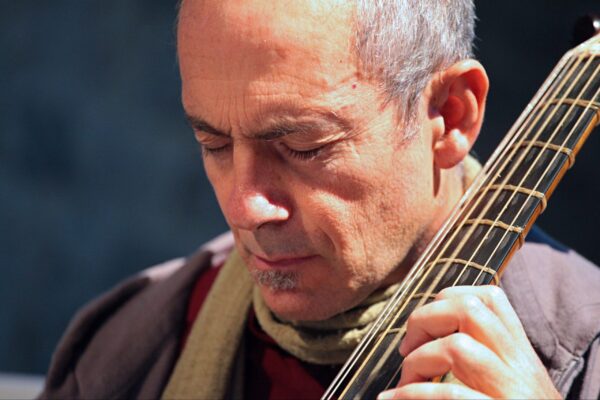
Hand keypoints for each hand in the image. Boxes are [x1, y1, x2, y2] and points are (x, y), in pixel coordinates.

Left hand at [377, 285, 561, 398]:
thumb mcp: (513, 386)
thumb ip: (485, 359)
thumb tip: (426, 341)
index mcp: (520, 356)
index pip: (490, 298)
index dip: (448, 299)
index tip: (426, 326)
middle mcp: (520, 368)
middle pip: (469, 309)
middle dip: (425, 320)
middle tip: (407, 349)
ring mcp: (512, 392)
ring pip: (458, 346)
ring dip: (418, 360)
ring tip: (407, 382)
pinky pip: (451, 395)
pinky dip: (414, 394)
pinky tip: (398, 399)